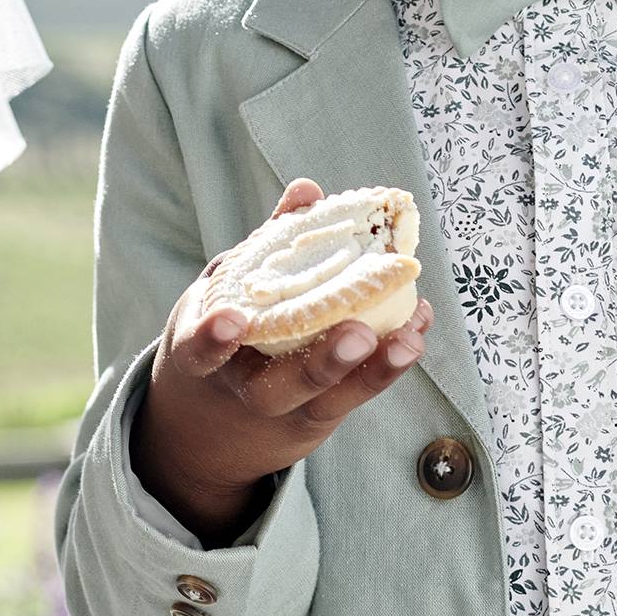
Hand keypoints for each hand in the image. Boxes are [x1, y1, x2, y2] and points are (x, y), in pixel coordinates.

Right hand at [130, 178, 432, 541]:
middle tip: (356, 334)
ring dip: (373, 370)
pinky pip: (358, 393)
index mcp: (202, 357)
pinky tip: (417, 330)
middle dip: (320, 364)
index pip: (199, 352)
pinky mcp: (319, 417)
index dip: (213, 337)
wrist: (213, 426)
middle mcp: (243, 391)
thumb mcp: (228, 290)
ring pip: (327, 399)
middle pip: (277, 389)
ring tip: (408, 340)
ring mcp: (284, 411)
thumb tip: (307, 189)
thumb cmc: (229, 329)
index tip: (232, 320)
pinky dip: (390, 362)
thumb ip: (269, 242)